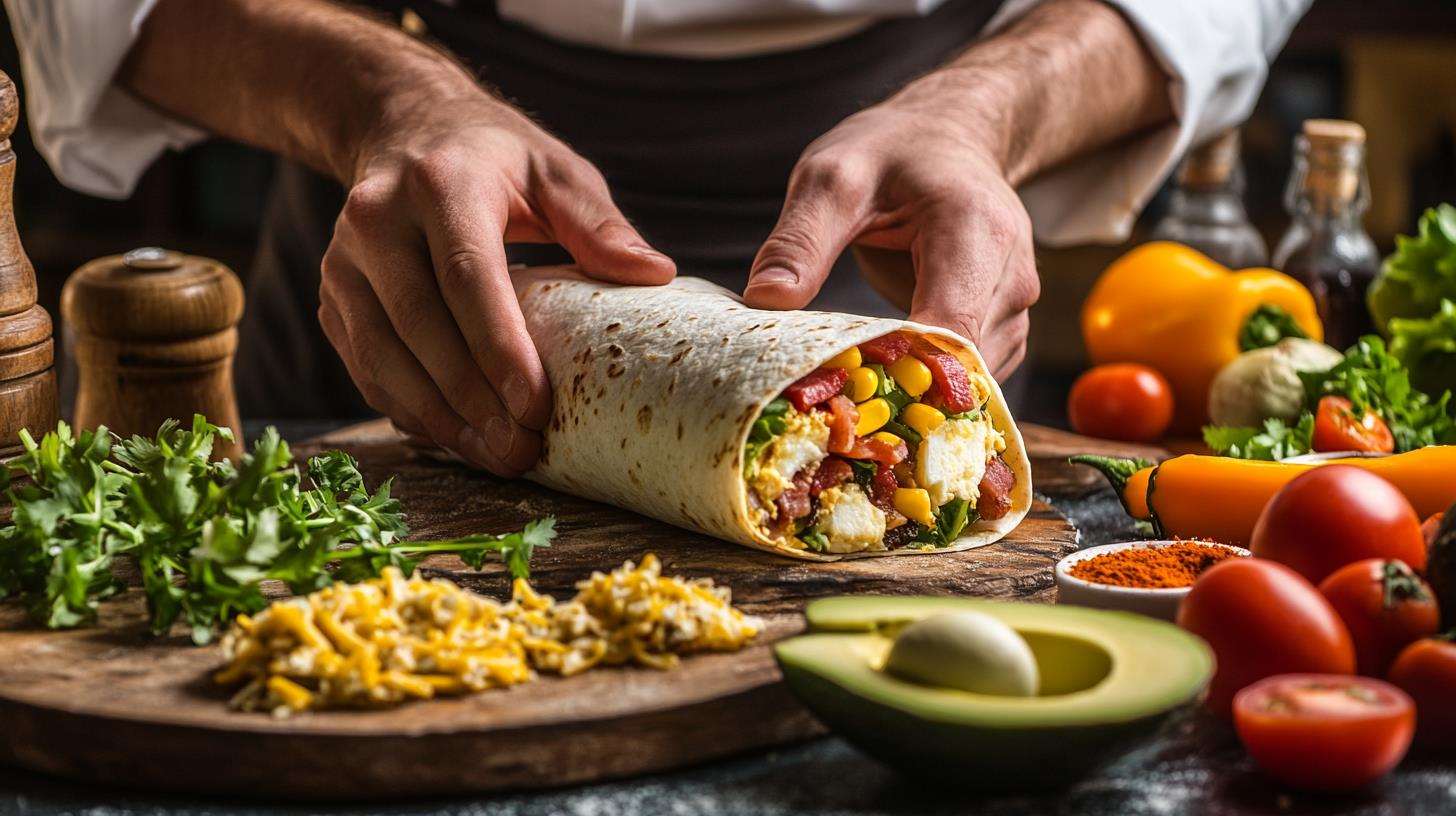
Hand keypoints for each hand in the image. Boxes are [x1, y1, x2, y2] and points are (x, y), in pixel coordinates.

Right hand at [318, 91, 674, 474]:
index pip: (466, 277)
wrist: (402, 128)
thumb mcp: (554, 172)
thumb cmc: (496, 160)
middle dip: (472, 400)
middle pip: (420, 326)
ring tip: (495, 457)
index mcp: (441, 183)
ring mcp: (344, 261)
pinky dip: (409, 410)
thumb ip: (599, 223)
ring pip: (383, 356)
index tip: (536, 407)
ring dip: (438, 418)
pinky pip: (366, 366)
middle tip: (521, 452)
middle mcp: (377, 220)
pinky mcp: (332, 296)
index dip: (498, 348)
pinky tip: (456, 438)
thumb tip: (656, 274)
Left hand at [742, 98, 1038, 379]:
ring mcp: (1013, 308)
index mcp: (976, 232)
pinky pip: (967, 377)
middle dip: (900, 391)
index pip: (951, 329)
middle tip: (831, 401)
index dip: (902, 372)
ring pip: (968, 382)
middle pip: (962, 366)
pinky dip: (926, 387)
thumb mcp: (831, 177)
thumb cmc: (890, 153)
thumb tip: (765, 302)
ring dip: (914, 396)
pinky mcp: (1002, 329)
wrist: (947, 137)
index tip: (842, 393)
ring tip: (851, 387)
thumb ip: (801, 240)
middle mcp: (1011, 278)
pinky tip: (879, 377)